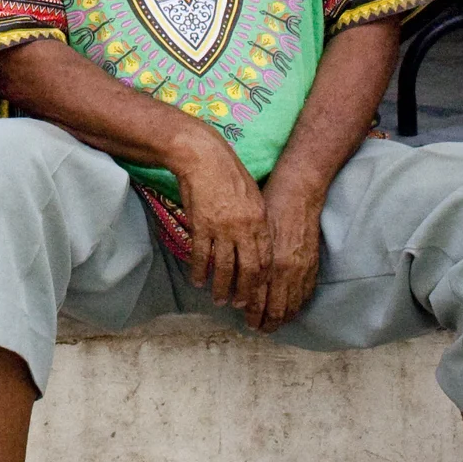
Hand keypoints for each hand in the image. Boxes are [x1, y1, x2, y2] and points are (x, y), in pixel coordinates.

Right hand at [173, 127, 271, 318]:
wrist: (203, 156)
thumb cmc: (228, 172)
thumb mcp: (252, 194)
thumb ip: (257, 220)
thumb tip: (257, 242)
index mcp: (260, 220)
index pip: (265, 259)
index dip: (261, 281)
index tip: (256, 294)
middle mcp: (244, 228)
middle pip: (248, 269)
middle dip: (244, 292)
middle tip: (238, 305)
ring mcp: (222, 228)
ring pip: (224, 267)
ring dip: (221, 287)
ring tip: (217, 299)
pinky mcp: (201, 225)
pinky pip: (201, 255)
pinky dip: (198, 271)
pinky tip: (196, 281)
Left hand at [252, 168, 325, 329]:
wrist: (298, 194)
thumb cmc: (269, 206)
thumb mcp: (251, 231)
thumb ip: (245, 256)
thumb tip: (232, 277)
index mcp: (266, 261)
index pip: (257, 298)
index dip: (251, 312)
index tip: (245, 320)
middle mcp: (285, 270)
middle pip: (275, 308)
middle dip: (265, 322)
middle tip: (256, 328)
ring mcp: (301, 270)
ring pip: (292, 306)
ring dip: (281, 319)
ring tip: (271, 325)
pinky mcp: (312, 266)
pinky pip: (305, 295)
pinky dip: (297, 308)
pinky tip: (290, 311)